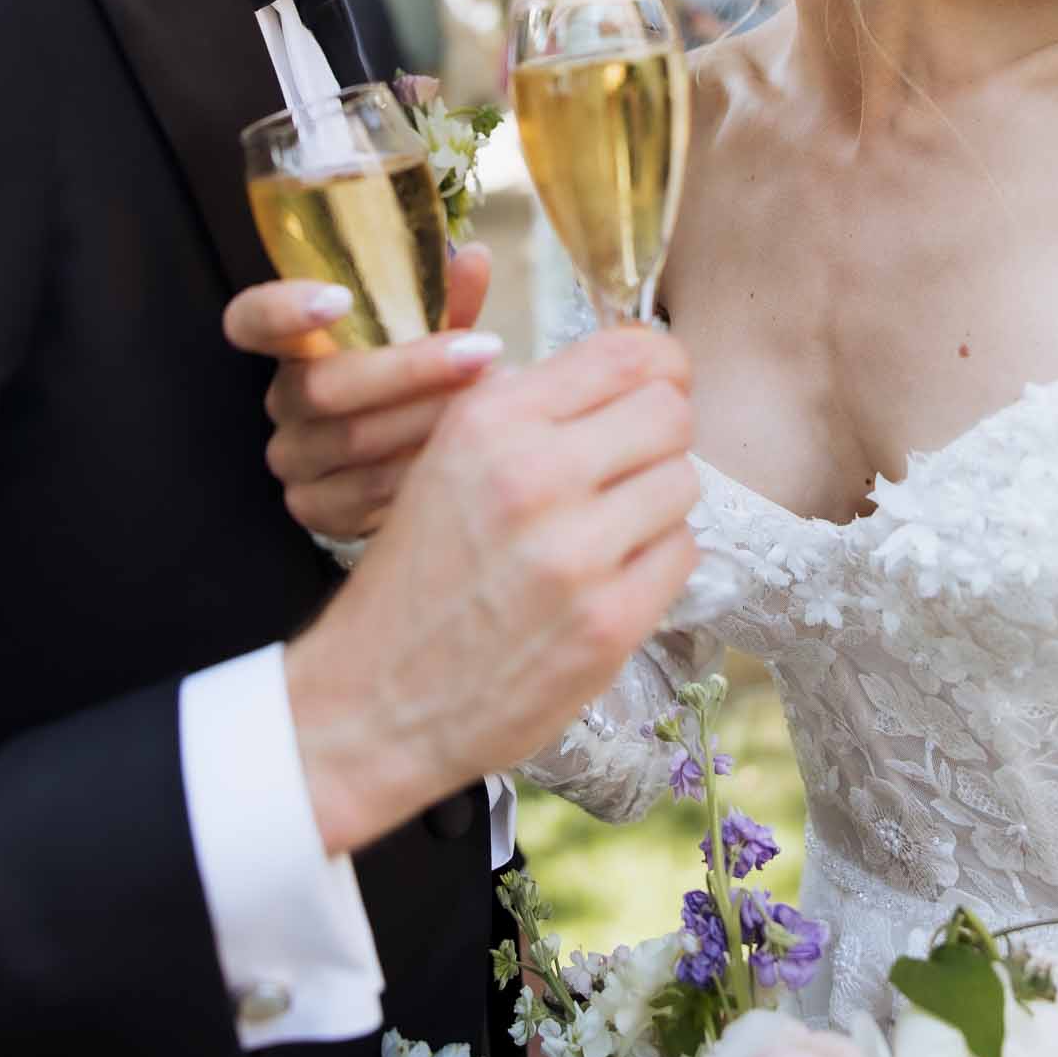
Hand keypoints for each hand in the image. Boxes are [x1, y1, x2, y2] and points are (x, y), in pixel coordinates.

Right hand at [224, 245, 500, 538]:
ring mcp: (294, 459)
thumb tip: (474, 258)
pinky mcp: (315, 509)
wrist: (414, 462)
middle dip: (409, 370)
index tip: (340, 298)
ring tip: (491, 402)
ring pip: (352, 441)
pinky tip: (467, 455)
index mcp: (295, 346)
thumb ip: (448, 301)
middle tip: (480, 354)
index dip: (284, 308)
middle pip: (322, 387)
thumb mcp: (432, 338)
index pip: (253, 319)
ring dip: (428, 419)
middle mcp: (283, 401)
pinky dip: (421, 470)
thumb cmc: (418, 384)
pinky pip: (367, 493)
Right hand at [282, 324, 698, 858]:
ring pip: (683, 481)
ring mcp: (577, 553)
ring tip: (609, 526)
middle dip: (659, 434)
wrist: (375, 701)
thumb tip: (633, 368)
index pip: (630, 355)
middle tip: (629, 464)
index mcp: (490, 421)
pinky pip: (681, 552)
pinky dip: (656, 559)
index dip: (661, 365)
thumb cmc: (415, 577)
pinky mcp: (609, 623)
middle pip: (671, 413)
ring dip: (656, 500)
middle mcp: (534, 474)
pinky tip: (609, 574)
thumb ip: (530, 407)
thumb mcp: (446, 458)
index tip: (659, 384)